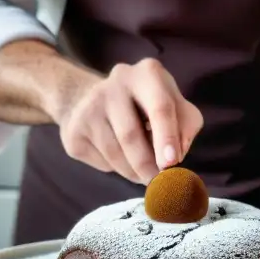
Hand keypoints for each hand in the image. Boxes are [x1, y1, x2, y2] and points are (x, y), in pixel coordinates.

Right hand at [55, 58, 203, 183]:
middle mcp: (116, 83)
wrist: (91, 99)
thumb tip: (175, 156)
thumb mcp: (176, 106)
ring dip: (133, 172)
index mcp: (148, 74)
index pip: (160, 107)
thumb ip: (185, 127)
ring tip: (143, 174)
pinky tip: (120, 159)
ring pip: (114, 153)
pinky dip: (116, 169)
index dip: (166, 138)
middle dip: (148, 165)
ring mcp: (90, 105)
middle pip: (131, 135)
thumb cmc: (147, 106)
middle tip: (159, 183)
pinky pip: (100, 161)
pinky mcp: (74, 129)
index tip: (171, 164)